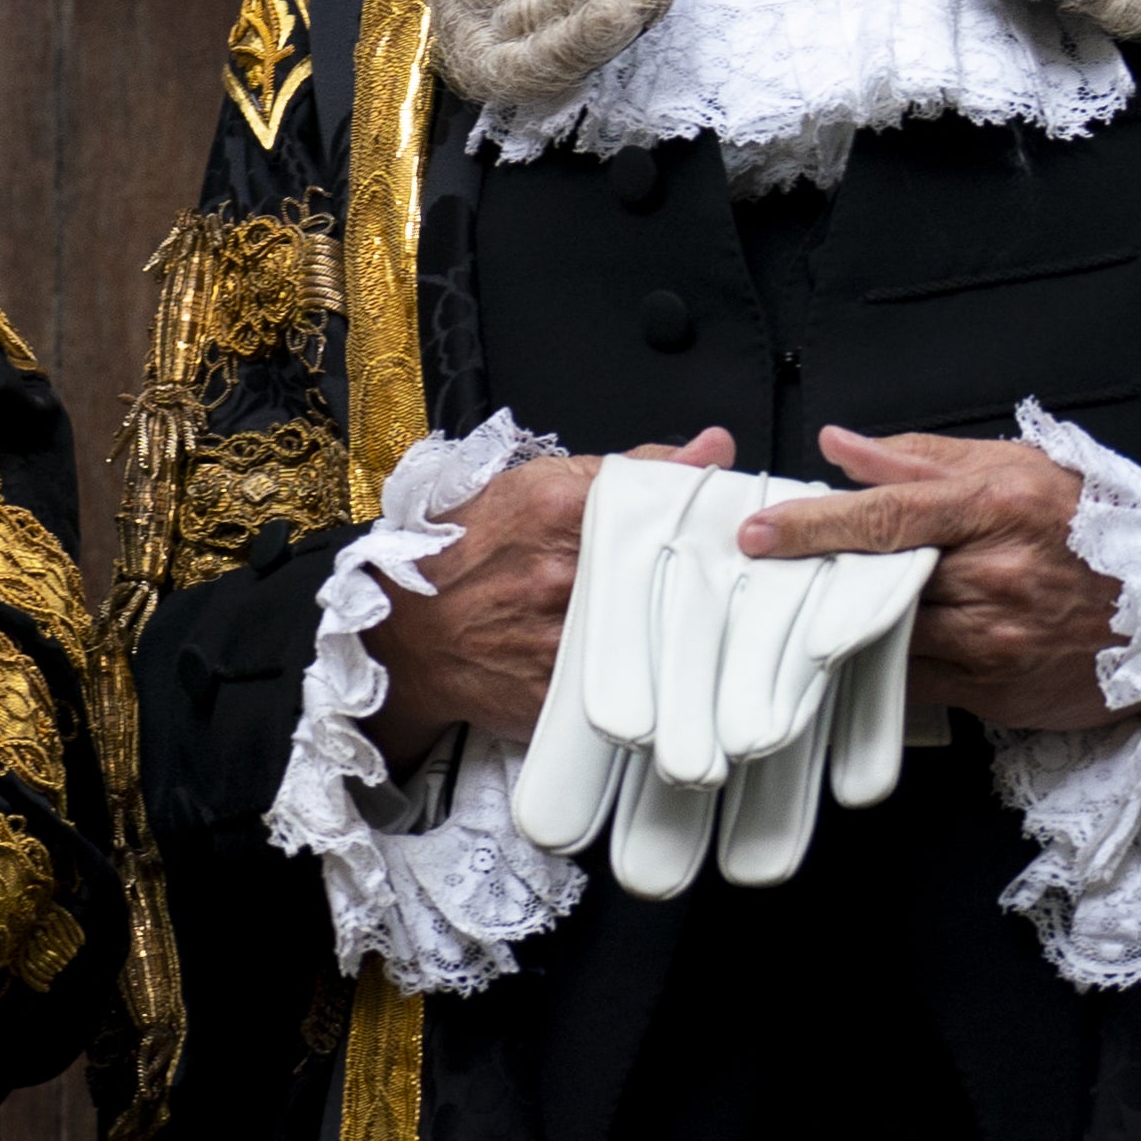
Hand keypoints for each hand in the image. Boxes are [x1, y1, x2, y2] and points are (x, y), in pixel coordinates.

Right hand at [368, 431, 734, 736]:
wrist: (406, 634)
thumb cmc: (465, 555)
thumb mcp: (534, 486)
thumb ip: (630, 466)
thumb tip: (712, 446)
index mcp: (561, 511)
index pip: (673, 507)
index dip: (713, 521)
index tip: (734, 529)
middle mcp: (563, 575)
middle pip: (679, 574)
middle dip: (712, 579)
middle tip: (728, 580)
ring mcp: (564, 638)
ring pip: (665, 636)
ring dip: (691, 632)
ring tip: (695, 623)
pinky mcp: (565, 694)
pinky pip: (636, 689)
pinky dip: (657, 680)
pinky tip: (663, 669)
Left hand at [739, 428, 1117, 725]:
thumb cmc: (1091, 530)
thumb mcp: (1018, 467)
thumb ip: (920, 457)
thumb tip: (839, 445)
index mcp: (997, 509)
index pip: (886, 515)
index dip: (813, 525)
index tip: (758, 531)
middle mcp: (994, 576)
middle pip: (875, 580)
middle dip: (814, 577)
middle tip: (762, 573)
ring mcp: (995, 638)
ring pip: (885, 635)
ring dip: (835, 625)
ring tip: (797, 607)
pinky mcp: (993, 688)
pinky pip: (912, 679)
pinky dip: (875, 664)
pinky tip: (848, 650)